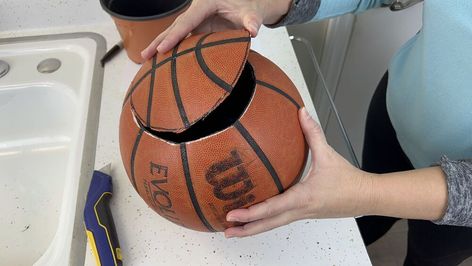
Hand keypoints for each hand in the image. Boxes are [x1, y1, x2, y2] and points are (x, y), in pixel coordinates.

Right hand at [141, 0, 291, 59]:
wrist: (249, 6)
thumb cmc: (248, 7)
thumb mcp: (251, 13)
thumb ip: (252, 20)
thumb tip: (254, 30)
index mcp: (205, 3)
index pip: (187, 21)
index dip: (175, 36)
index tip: (163, 50)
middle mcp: (196, 11)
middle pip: (175, 26)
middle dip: (160, 41)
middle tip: (145, 55)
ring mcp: (196, 20)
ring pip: (175, 32)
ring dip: (161, 45)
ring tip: (146, 59)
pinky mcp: (198, 28)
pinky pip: (183, 39)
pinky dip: (172, 49)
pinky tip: (162, 60)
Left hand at [224, 108, 374, 237]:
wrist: (367, 197)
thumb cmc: (348, 181)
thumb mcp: (329, 154)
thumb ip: (313, 133)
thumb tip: (301, 112)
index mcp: (303, 197)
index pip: (273, 208)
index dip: (251, 213)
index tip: (232, 214)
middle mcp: (300, 210)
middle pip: (268, 224)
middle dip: (245, 229)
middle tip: (225, 230)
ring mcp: (302, 214)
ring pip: (273, 225)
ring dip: (253, 228)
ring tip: (234, 230)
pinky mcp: (304, 214)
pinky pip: (280, 219)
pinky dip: (265, 222)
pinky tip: (257, 218)